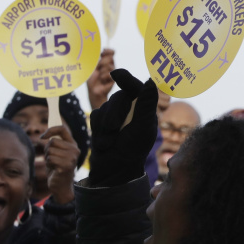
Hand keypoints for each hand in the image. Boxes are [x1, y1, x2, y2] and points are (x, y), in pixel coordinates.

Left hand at [41, 125, 79, 204]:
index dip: (51, 130)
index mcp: (73, 144)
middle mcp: (75, 149)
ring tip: (53, 165)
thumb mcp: (57, 153)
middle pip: (53, 141)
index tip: (42, 137)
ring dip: (48, 158)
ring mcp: (72, 157)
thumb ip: (55, 143)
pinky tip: (54, 169)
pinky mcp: (66, 165)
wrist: (61, 186)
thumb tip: (45, 135)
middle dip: (47, 150)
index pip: (62, 129)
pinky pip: (50, 159)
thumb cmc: (57, 168)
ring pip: (50, 150)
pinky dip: (48, 164)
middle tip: (51, 159)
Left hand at [87, 48, 115, 109]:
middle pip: (111, 57)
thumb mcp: (93, 67)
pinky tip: (102, 80)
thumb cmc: (92, 79)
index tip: (103, 52)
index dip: (108, 51)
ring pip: (110, 66)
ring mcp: (113, 71)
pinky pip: (110, 73)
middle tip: (98, 67)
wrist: (93, 91)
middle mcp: (110, 65)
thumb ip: (97, 59)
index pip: (111, 52)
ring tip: (99, 76)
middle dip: (103, 62)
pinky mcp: (114, 78)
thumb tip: (102, 50)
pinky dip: (104, 76)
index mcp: (105, 61)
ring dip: (102, 70)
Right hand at [89, 68, 159, 187]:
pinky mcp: (101, 122)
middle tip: (114, 128)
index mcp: (144, 108)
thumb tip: (149, 81)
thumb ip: (146, 104)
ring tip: (111, 142)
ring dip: (105, 126)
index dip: (126, 78)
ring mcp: (114, 114)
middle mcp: (130, 108)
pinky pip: (94, 116)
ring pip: (104, 107)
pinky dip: (98, 130)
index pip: (136, 87)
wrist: (114, 170)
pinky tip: (104, 143)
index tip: (115, 73)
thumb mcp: (143, 127)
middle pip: (118, 97)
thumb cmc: (133, 149)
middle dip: (114, 113)